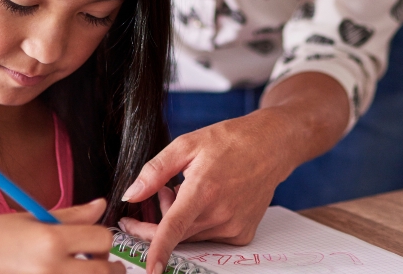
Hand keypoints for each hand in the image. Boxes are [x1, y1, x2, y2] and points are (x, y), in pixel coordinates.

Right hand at [0, 199, 122, 273]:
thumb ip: (71, 216)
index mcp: (51, 240)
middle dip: (106, 265)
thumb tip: (99, 206)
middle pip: (102, 271)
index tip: (95, 240)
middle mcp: (50, 269)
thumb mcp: (31, 219)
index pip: (102, 239)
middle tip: (98, 262)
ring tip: (82, 270)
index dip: (102, 237)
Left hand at [115, 111, 299, 273]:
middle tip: (159, 194)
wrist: (270, 147)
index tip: (150, 268)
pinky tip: (206, 201)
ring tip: (186, 189)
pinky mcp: (242, 234)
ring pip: (191, 237)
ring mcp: (233, 226)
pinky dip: (200, 224)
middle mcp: (220, 213)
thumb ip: (154, 171)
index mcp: (203, 189)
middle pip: (177, 235)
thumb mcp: (186, 145)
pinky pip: (209, 237)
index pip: (174, 227)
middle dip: (157, 221)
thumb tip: (131, 194)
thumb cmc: (230, 141)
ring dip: (180, 221)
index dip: (158, 250)